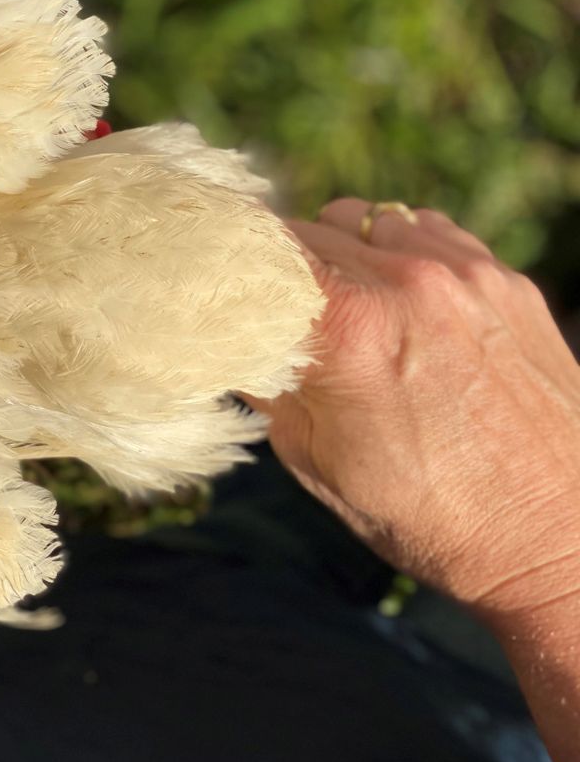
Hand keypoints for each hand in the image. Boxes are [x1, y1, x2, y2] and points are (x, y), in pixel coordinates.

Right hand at [246, 200, 579, 616]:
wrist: (557, 542)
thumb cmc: (428, 517)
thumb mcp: (313, 459)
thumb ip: (264, 380)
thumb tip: (225, 336)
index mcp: (351, 330)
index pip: (263, 248)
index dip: (231, 260)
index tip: (216, 279)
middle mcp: (410, 283)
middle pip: (309, 229)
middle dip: (280, 264)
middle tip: (272, 308)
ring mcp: (468, 275)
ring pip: (368, 220)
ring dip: (341, 250)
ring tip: (341, 304)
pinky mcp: (509, 282)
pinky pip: (429, 233)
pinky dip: (400, 253)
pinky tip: (399, 302)